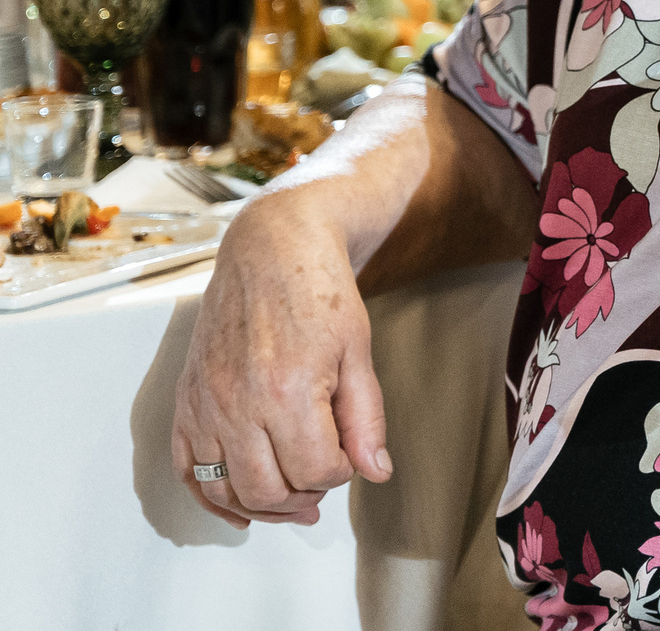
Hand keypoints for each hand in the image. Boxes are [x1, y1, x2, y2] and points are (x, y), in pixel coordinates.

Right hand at [170, 197, 392, 528]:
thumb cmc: (319, 293)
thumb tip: (375, 471)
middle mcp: (238, 404)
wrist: (271, 250)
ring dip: (261, 506)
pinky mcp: (186, 401)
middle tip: (324, 483)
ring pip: (226, 489)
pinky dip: (211, 497)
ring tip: (292, 499)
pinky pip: (187, 471)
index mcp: (288, 391)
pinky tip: (239, 505)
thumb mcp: (359, 353)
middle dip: (304, 499)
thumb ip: (366, 419)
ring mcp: (205, 405)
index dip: (342, 473)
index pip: (317, 471)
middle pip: (267, 491)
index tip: (350, 456)